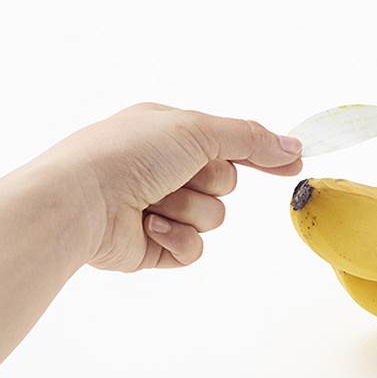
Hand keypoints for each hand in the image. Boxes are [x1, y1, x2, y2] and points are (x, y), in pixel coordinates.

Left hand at [43, 103, 301, 270]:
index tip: (292, 163)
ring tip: (153, 201)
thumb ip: (250, 138)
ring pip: (212, 216)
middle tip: (177, 174)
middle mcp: (164, 168)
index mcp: (168, 133)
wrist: (82, 201)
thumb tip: (291, 146)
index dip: (260, 153)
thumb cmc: (127, 154)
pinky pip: (194, 248)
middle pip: (226, 182)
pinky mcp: (155, 245)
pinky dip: (176, 237)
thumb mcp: (197, 130)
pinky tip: (149, 226)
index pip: (229, 143)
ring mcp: (160, 208)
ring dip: (189, 208)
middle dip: (209, 181)